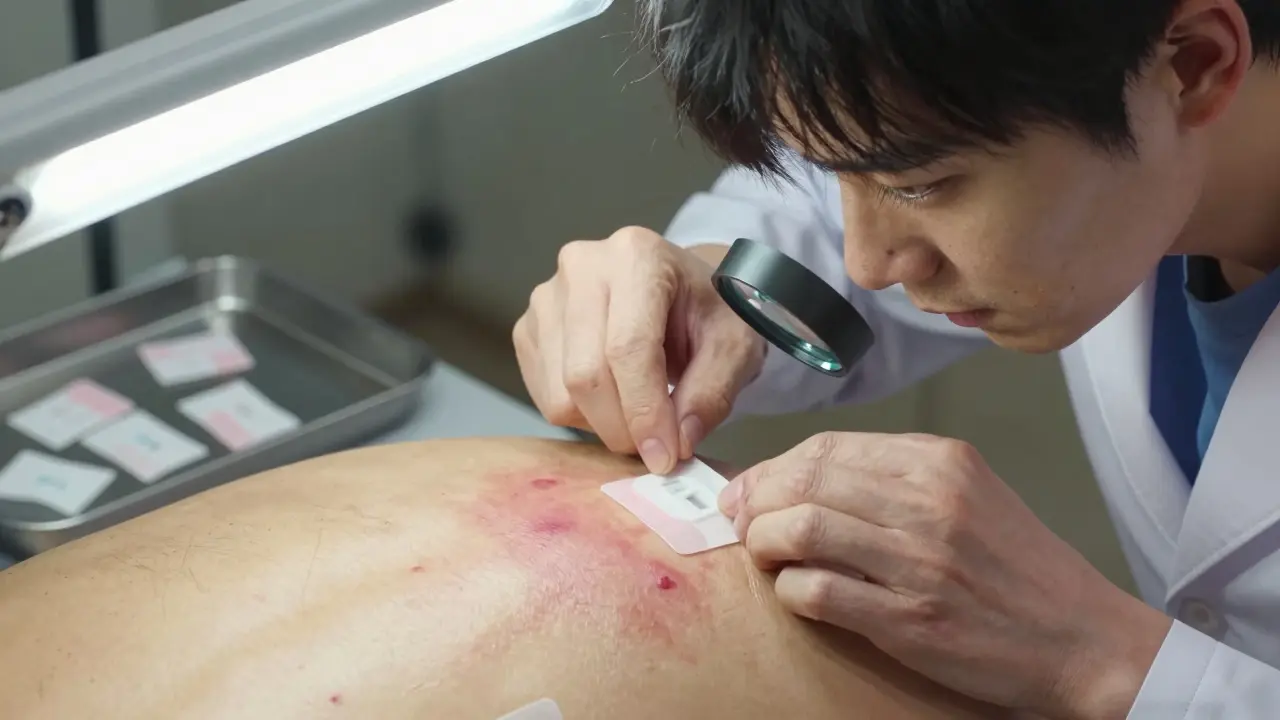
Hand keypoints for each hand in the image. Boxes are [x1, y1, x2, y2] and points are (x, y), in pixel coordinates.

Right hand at [513, 226, 765, 473]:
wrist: (680, 290)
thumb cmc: (707, 310)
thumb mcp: (735, 345)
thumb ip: (713, 392)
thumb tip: (678, 442)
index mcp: (637, 256)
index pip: (628, 347)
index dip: (645, 411)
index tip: (665, 456)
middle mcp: (582, 266)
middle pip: (585, 374)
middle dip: (622, 427)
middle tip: (657, 447)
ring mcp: (547, 296)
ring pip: (560, 393)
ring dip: (602, 423)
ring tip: (638, 411)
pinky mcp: (528, 327)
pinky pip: (544, 396)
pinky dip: (580, 414)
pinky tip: (612, 397)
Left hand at [721, 432, 1172, 719]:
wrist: (1082, 638)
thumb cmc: (1018, 567)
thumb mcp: (968, 493)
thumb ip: (892, 479)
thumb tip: (799, 478)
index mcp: (940, 461)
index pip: (827, 447)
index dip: (774, 467)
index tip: (750, 487)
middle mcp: (929, 501)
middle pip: (806, 480)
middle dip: (755, 499)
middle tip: (740, 519)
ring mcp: (919, 561)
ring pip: (802, 528)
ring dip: (764, 542)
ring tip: (765, 554)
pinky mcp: (909, 620)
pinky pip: (819, 591)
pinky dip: (791, 590)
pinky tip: (797, 592)